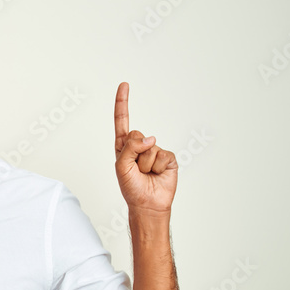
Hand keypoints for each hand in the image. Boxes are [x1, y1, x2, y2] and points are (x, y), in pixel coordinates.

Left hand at [114, 82, 176, 214]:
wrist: (147, 204)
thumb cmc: (131, 187)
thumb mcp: (121, 166)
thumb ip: (130, 148)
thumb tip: (150, 138)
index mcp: (124, 146)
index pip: (122, 120)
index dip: (123, 102)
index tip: (124, 85)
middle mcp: (139, 146)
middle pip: (136, 135)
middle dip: (134, 153)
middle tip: (136, 170)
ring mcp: (154, 150)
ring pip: (149, 147)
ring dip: (145, 164)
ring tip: (145, 174)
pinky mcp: (168, 158)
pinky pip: (162, 155)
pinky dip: (158, 167)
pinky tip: (157, 175)